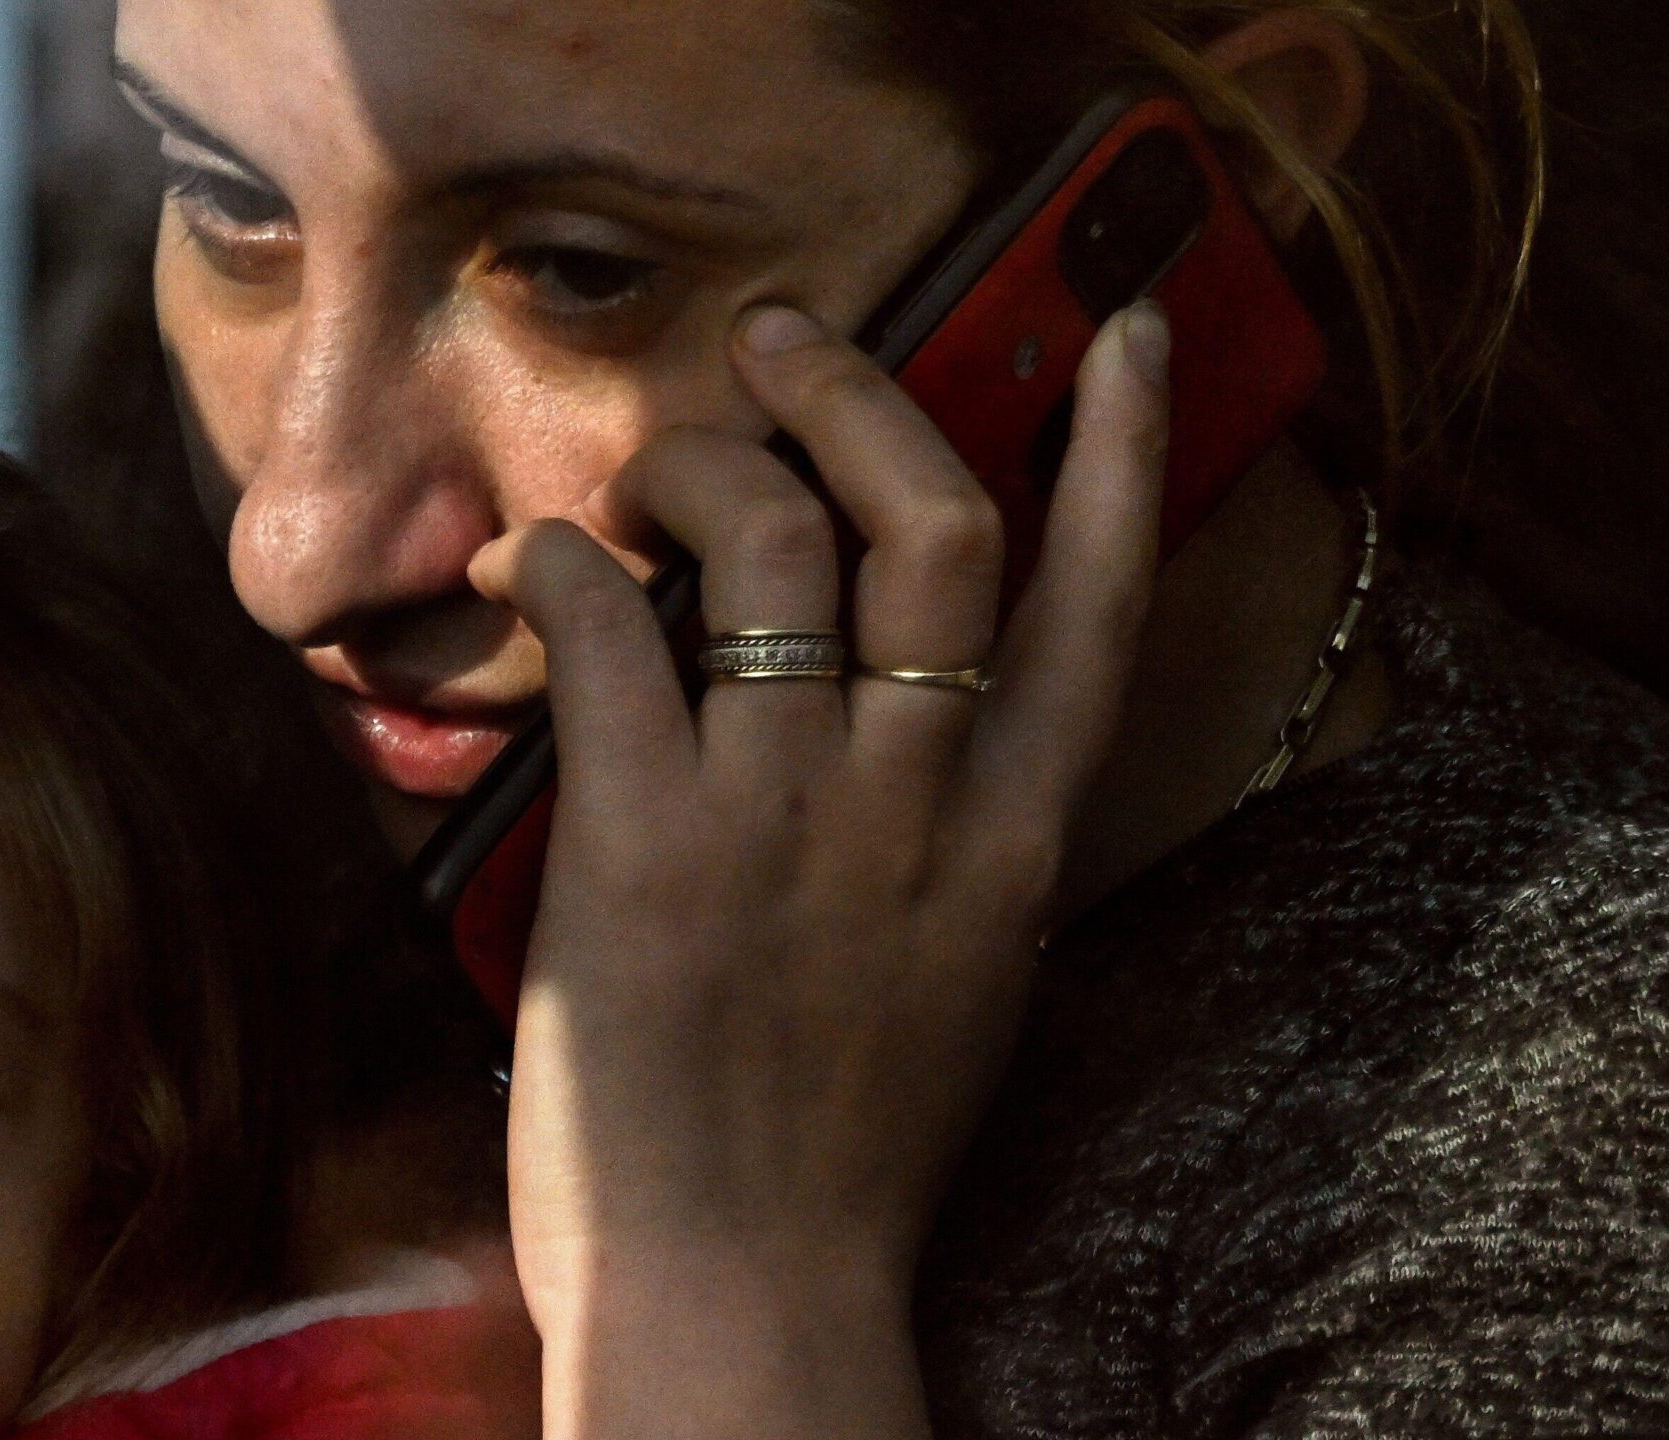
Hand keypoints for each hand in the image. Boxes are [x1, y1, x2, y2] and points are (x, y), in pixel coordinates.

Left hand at [468, 302, 1170, 1439]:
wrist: (746, 1294)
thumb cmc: (841, 1155)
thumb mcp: (959, 979)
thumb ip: (955, 837)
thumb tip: (903, 704)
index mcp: (1013, 844)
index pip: (1102, 605)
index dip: (1125, 450)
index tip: (1128, 333)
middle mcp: (917, 803)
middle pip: (934, 519)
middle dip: (859, 392)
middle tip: (780, 343)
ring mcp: (784, 817)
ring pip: (774, 539)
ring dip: (695, 463)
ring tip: (644, 474)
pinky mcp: (645, 842)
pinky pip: (614, 627)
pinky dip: (568, 561)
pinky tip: (539, 564)